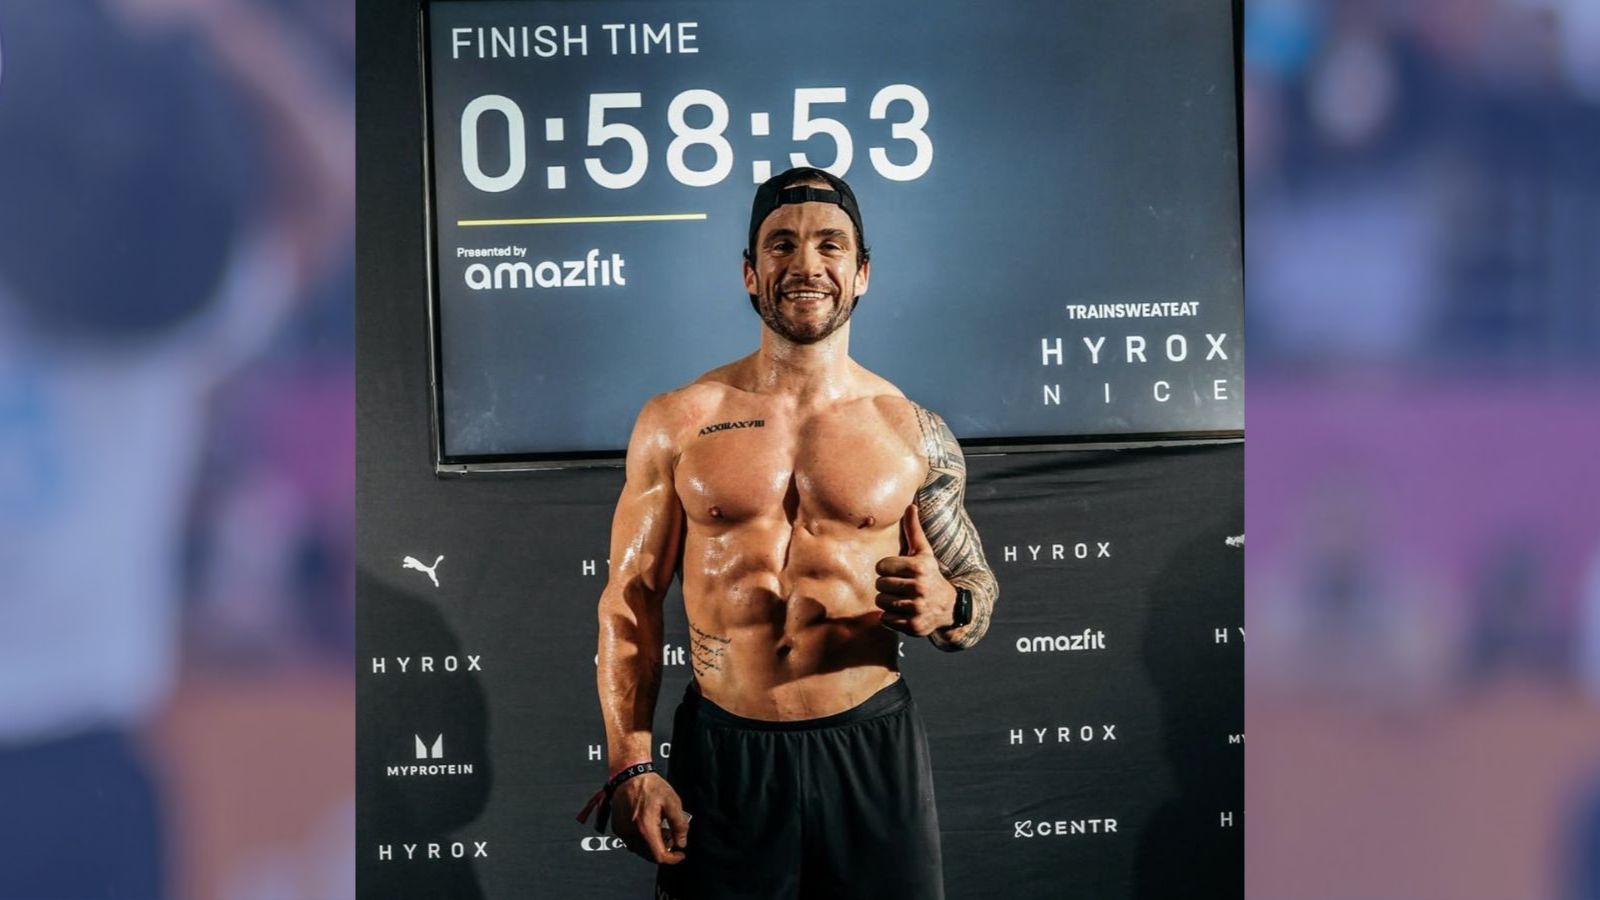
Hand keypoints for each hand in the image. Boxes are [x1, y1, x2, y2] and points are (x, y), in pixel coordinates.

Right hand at [610, 772, 689, 864]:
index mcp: (645, 828)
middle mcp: (631, 833)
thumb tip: (681, 842)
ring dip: (653, 845)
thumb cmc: (649, 785)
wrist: (629, 774)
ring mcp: (622, 831)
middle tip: (672, 836)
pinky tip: (649, 826)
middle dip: (664, 850)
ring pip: (640, 850)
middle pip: (649, 855)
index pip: (659, 856)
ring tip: (662, 829)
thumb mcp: (672, 802)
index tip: (680, 854)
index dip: (673, 859)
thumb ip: (679, 824)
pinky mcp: (618, 828)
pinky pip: (631, 842)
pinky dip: (642, 840)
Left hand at [874, 505, 956, 636]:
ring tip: (900, 598)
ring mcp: (917, 608)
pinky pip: (886, 619)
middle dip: (886, 585)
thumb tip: (911, 505)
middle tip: (898, 586)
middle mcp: (919, 588)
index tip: (896, 571)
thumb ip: (914, 530)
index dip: (886, 569)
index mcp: (919, 568)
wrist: (948, 606)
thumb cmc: (930, 574)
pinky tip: (903, 611)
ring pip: (881, 602)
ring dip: (886, 601)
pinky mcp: (914, 626)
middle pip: (879, 585)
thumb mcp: (924, 553)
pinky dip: (890, 617)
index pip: (881, 566)